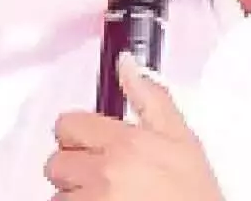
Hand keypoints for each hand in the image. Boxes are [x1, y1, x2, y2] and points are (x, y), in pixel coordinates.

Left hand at [44, 53, 223, 200]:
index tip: (92, 144)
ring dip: (75, 195)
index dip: (78, 134)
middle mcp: (103, 173)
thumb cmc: (193, 195)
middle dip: (74, 168)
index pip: (68, 124)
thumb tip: (127, 63)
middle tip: (102, 176)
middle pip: (56, 162)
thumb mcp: (182, 140)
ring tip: (109, 197)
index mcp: (126, 143)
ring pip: (59, 193)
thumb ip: (151, 98)